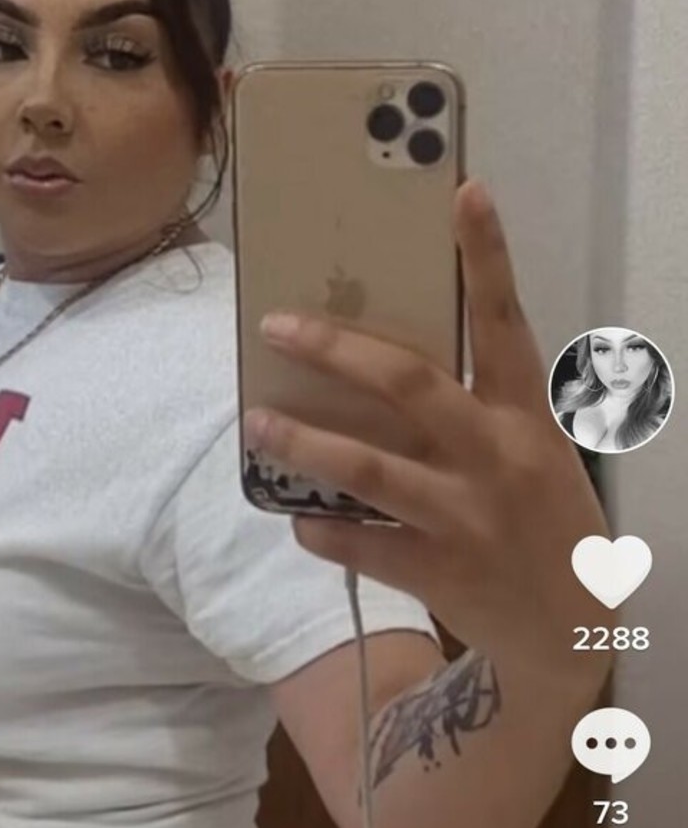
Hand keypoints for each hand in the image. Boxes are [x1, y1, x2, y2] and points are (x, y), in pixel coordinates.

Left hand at [242, 179, 610, 687]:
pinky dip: (319, 527)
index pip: (507, 323)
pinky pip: (355, 541)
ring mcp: (462, 516)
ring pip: (366, 468)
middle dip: (337, 350)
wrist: (571, 635)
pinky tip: (297, 516)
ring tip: (257, 424)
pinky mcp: (434, 570)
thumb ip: (479, 413)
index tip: (464, 192)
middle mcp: (495, 457)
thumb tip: (384, 375)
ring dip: (303, 442)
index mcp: (526, 419)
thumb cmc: (546, 526)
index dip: (487, 256)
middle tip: (277, 326)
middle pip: (407, 384)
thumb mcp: (535, 456)